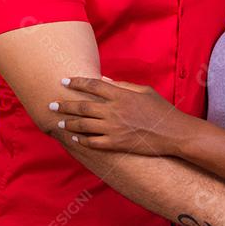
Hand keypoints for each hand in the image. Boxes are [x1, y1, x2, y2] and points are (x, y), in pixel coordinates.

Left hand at [49, 75, 187, 155]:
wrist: (173, 133)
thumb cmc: (161, 110)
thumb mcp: (145, 91)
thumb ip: (123, 86)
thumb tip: (105, 81)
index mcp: (121, 95)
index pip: (93, 85)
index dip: (76, 82)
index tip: (64, 81)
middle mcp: (114, 111)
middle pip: (82, 106)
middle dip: (64, 105)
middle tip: (51, 104)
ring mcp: (113, 128)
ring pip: (84, 125)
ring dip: (69, 123)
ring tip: (59, 122)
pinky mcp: (116, 143)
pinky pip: (93, 142)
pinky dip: (82, 140)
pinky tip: (76, 139)